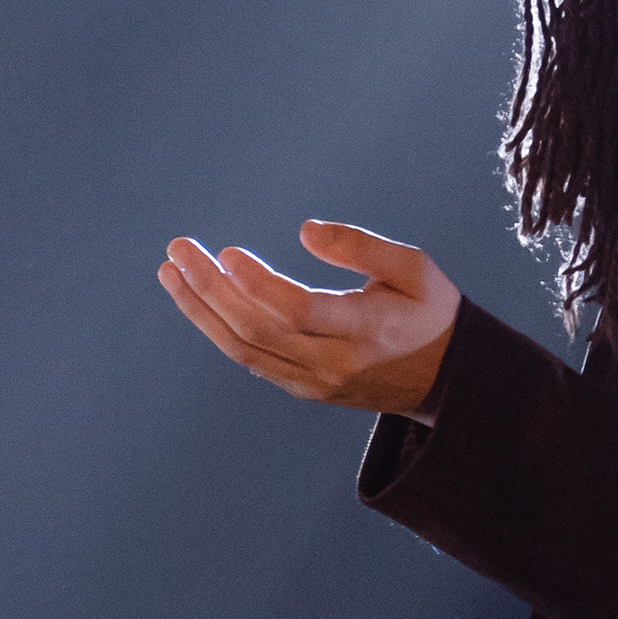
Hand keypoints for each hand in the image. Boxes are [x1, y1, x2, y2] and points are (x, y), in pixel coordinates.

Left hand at [158, 221, 458, 419]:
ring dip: (202, 311)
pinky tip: (198, 299)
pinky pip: (251, 360)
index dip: (256, 284)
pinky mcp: (303, 388)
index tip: (226, 252)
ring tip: (172, 273)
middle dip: (210, 289)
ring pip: (244, 350)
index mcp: (366, 329)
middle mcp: (334, 362)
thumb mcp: (413, 268)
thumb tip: (305, 229)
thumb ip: (362, 247)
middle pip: (257, 329)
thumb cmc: (429, 310)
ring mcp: (315, 381)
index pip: (297, 311)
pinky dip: (218, 329)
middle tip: (178, 250)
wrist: (445, 378)